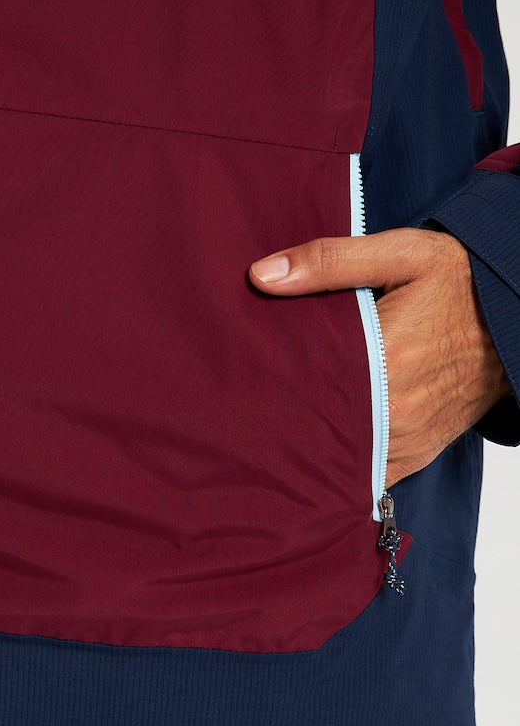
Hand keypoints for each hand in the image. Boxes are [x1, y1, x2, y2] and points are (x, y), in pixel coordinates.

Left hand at [248, 228, 509, 487]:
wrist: (514, 317)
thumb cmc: (459, 282)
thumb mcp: (401, 254)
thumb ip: (330, 261)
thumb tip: (262, 275)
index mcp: (388, 357)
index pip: (306, 380)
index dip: (265, 379)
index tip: (233, 375)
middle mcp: (398, 409)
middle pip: (315, 422)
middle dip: (278, 412)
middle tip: (235, 401)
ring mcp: (408, 437)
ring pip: (337, 453)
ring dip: (305, 439)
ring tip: (265, 422)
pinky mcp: (415, 453)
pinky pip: (365, 472)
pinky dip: (337, 461)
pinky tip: (307, 444)